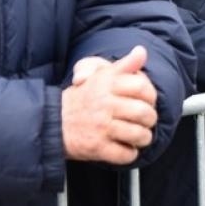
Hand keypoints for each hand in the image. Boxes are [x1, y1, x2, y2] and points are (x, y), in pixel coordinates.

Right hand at [61, 45, 159, 164]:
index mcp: (106, 85)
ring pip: (139, 135)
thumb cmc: (82, 98)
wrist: (53, 121)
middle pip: (144, 113)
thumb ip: (124, 65)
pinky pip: (126, 154)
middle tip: (146, 121)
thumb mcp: (101, 76)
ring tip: (139, 136)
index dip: (151, 96)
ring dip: (143, 138)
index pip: (142, 87)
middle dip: (150, 120)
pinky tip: (126, 148)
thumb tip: (141, 51)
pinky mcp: (97, 147)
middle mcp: (104, 104)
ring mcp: (101, 127)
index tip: (148, 101)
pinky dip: (130, 154)